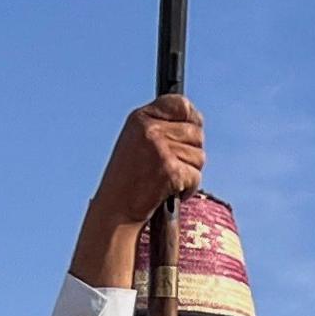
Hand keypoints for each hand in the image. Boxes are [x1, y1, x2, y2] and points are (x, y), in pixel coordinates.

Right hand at [73, 95, 206, 288]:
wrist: (115, 211)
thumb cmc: (128, 181)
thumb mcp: (138, 144)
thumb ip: (161, 128)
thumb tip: (196, 122)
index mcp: (140, 118)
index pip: (180, 104)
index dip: (192, 118)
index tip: (191, 130)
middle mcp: (149, 129)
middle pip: (196, 133)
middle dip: (191, 152)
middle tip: (171, 167)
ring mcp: (159, 149)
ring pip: (199, 156)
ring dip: (189, 172)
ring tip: (165, 182)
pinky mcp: (169, 170)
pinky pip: (196, 176)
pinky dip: (188, 189)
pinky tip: (168, 193)